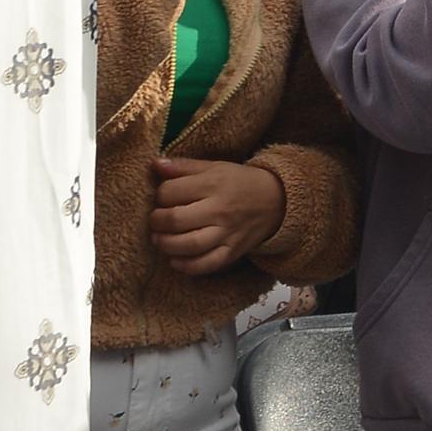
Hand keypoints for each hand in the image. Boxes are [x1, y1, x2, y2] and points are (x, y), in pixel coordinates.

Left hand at [146, 154, 286, 273]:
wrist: (277, 200)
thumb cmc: (239, 182)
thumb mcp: (215, 167)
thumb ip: (184, 166)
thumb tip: (155, 164)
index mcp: (213, 184)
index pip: (171, 192)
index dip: (159, 195)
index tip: (161, 198)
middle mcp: (220, 210)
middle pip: (176, 219)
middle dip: (157, 222)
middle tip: (155, 221)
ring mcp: (227, 233)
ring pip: (189, 245)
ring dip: (166, 244)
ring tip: (159, 239)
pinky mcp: (233, 252)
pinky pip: (207, 264)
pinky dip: (187, 266)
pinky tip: (175, 260)